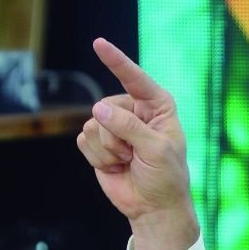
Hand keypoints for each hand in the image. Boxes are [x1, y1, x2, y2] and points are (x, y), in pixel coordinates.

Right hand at [76, 38, 199, 249]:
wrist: (153, 206)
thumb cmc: (165, 176)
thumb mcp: (156, 150)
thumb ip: (129, 127)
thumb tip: (98, 109)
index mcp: (157, 105)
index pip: (135, 79)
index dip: (116, 61)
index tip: (99, 43)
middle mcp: (134, 110)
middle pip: (106, 108)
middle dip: (117, 137)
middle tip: (135, 155)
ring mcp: (114, 126)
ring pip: (92, 126)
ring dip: (108, 151)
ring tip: (128, 161)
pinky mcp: (97, 143)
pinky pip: (83, 141)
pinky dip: (98, 159)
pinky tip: (116, 167)